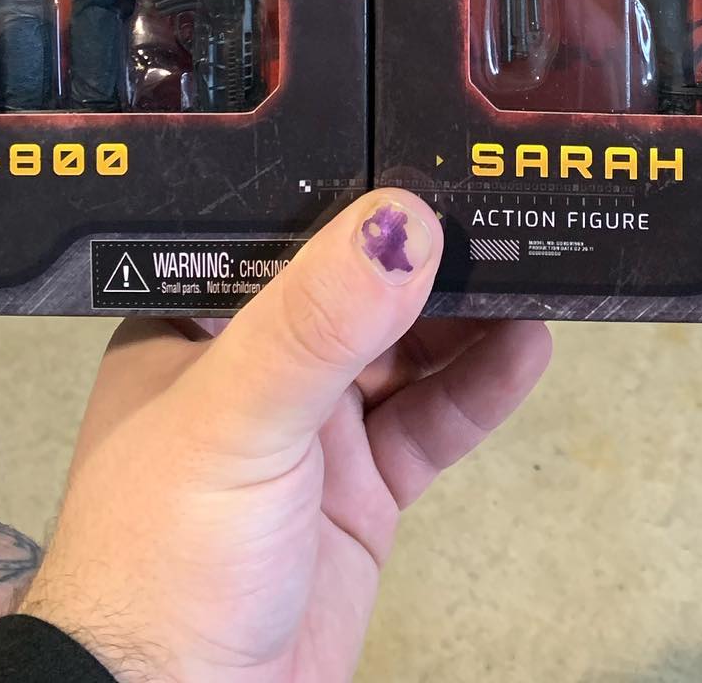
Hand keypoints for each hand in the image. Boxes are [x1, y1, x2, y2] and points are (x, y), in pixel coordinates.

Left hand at [21, 191, 550, 681]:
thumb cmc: (166, 556)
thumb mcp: (237, 418)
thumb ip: (318, 322)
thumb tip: (404, 220)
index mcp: (194, 323)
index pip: (280, 233)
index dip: (353, 190)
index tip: (429, 145)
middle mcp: (253, 365)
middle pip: (353, 286)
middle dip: (423, 248)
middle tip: (504, 200)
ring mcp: (312, 431)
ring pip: (402, 350)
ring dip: (464, 312)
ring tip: (535, 261)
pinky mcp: (361, 495)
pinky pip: (430, 423)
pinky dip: (479, 387)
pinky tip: (529, 348)